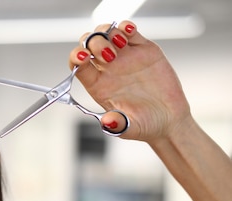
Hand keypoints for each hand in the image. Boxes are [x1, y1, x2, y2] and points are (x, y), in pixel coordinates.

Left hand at [70, 20, 192, 142]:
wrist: (169, 119)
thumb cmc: (145, 125)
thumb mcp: (129, 128)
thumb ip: (117, 124)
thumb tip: (108, 123)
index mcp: (98, 85)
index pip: (78, 66)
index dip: (76, 57)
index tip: (83, 57)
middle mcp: (108, 70)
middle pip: (89, 45)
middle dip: (94, 43)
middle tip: (110, 54)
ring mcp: (125, 58)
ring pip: (107, 34)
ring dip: (109, 33)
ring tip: (121, 43)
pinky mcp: (143, 50)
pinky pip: (129, 31)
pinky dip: (126, 26)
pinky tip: (129, 31)